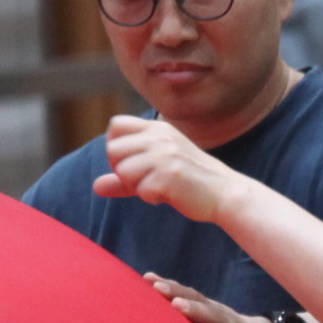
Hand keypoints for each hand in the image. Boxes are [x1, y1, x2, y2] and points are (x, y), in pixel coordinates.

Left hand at [99, 114, 243, 223]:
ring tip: (159, 187)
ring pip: (123, 171)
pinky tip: (169, 195)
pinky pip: (140, 190)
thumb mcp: (159, 169)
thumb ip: (126, 177)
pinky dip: (151, 197)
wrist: (226, 194)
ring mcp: (166, 155)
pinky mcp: (170, 176)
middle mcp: (160, 137)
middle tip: (144, 179)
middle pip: (113, 149)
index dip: (115, 146)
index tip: (130, 162)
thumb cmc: (192, 181)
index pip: (116, 125)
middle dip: (122, 170)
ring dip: (136, 186)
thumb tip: (96, 186)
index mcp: (158, 129)